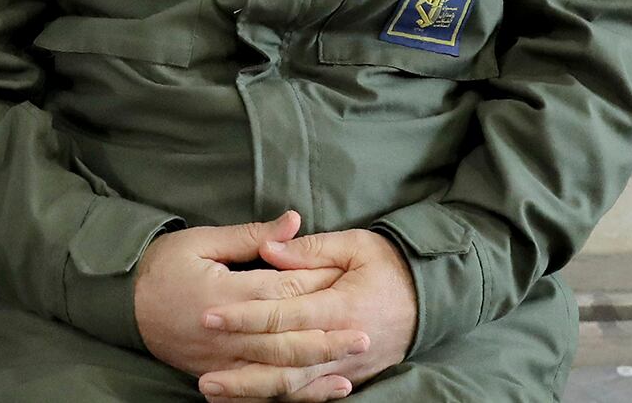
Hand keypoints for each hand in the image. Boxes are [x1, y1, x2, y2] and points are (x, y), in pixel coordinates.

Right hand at [134, 212, 358, 387]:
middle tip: (365, 335)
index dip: (317, 287)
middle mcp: (226, 334)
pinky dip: (290, 394)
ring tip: (349, 368)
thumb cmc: (164, 265)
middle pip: (286, 340)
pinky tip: (315, 390)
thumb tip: (294, 222)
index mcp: (224, 295)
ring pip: (276, 372)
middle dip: (327, 339)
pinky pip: (259, 391)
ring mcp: (222, 360)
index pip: (281, 292)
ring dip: (314, 372)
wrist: (124, 304)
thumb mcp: (203, 240)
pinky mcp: (220, 375)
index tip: (348, 281)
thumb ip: (251, 236)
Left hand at [197, 226, 418, 398]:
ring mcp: (345, 366)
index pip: (282, 314)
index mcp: (340, 305)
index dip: (244, 316)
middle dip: (239, 367)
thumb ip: (309, 249)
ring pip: (292, 386)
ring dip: (251, 391)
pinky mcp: (348, 377)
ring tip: (213, 390)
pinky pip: (308, 394)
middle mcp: (341, 342)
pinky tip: (248, 400)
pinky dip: (277, 400)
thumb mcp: (355, 244)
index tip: (209, 315)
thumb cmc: (389, 264)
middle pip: (282, 361)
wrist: (431, 297)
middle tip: (201, 370)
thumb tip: (268, 248)